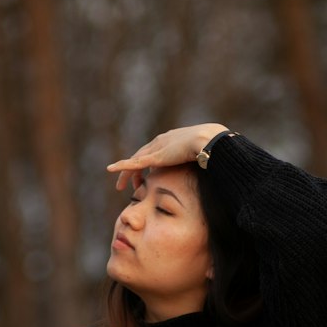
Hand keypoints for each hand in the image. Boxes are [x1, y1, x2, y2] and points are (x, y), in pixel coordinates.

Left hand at [106, 123, 229, 190]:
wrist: (212, 143)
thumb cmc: (214, 150)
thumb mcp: (204, 158)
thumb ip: (200, 165)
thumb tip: (208, 176)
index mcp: (172, 141)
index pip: (155, 153)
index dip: (148, 165)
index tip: (147, 177)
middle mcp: (161, 142)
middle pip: (142, 156)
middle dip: (135, 170)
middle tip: (132, 185)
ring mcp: (157, 149)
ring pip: (135, 161)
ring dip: (126, 173)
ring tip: (120, 186)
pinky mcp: (155, 157)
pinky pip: (134, 163)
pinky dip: (122, 167)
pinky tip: (111, 170)